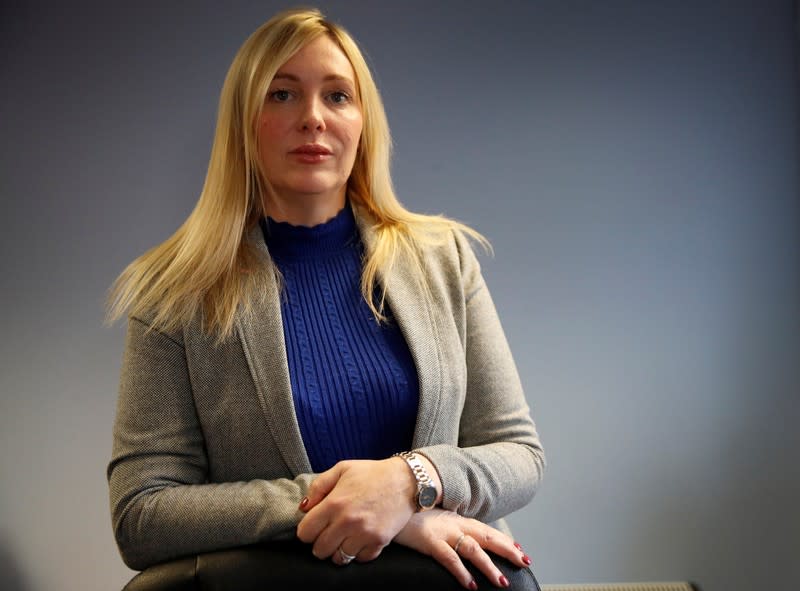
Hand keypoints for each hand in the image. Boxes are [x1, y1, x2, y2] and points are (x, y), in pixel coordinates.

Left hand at [296, 458, 416, 564]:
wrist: (406, 479)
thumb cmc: (372, 473)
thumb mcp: (342, 469)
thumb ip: (318, 486)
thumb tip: (303, 508)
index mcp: (334, 503)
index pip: (305, 533)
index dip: (306, 531)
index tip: (314, 526)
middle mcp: (347, 522)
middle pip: (319, 550)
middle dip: (320, 543)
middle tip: (328, 533)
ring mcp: (364, 534)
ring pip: (339, 559)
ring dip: (338, 550)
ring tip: (344, 538)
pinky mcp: (379, 542)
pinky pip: (360, 559)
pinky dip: (357, 553)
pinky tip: (359, 540)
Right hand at [393, 509, 531, 589]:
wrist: (391, 499)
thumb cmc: (410, 513)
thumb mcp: (433, 519)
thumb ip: (447, 527)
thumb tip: (458, 540)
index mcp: (456, 519)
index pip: (486, 530)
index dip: (504, 540)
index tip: (520, 550)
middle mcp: (454, 523)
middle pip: (487, 537)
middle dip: (507, 550)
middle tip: (524, 561)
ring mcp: (443, 532)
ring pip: (473, 550)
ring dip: (489, 567)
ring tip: (501, 582)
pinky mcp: (429, 541)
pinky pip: (449, 558)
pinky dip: (462, 572)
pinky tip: (471, 585)